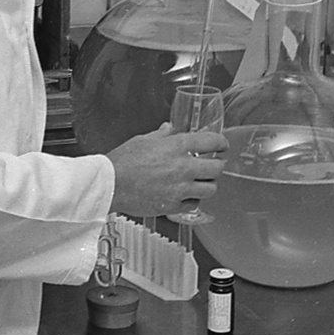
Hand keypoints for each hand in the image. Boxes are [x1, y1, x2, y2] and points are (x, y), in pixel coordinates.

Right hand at [107, 124, 227, 219]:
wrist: (110, 185)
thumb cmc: (123, 162)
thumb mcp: (143, 140)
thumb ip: (161, 135)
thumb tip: (169, 128)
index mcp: (177, 146)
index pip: (212, 141)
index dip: (222, 143)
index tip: (223, 145)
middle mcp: (184, 167)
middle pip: (217, 168)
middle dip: (217, 165)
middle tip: (213, 165)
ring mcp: (181, 188)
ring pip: (211, 188)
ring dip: (208, 184)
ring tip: (201, 182)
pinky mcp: (174, 206)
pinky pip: (195, 204)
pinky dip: (194, 199)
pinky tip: (186, 195)